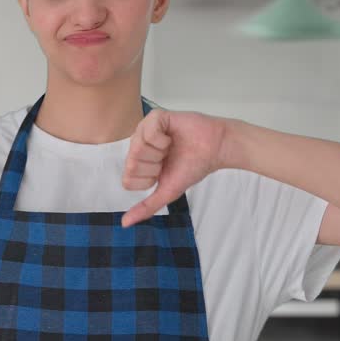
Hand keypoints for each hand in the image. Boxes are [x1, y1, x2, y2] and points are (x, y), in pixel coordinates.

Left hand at [119, 109, 233, 226]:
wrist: (214, 150)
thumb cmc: (192, 167)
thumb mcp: (167, 192)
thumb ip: (146, 207)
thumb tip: (125, 224)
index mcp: (138, 162)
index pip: (127, 179)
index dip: (148, 179)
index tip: (163, 172)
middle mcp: (138, 145)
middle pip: (131, 164)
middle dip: (155, 166)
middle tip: (169, 159)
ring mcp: (145, 129)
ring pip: (137, 148)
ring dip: (160, 152)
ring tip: (172, 147)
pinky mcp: (156, 116)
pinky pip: (148, 131)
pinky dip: (163, 139)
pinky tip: (172, 137)